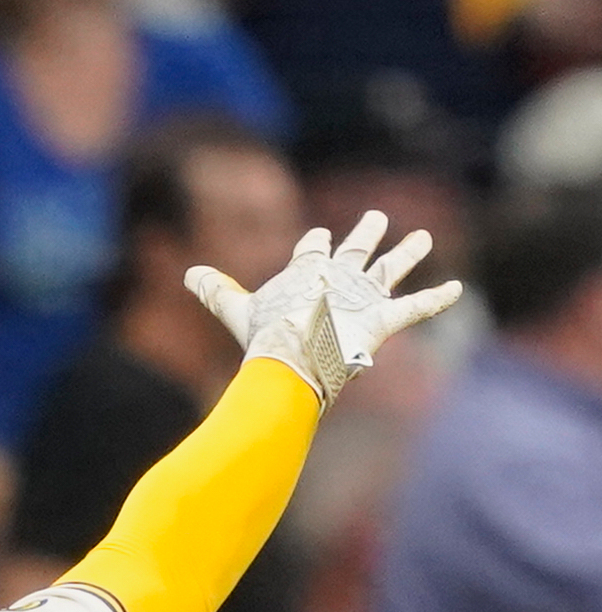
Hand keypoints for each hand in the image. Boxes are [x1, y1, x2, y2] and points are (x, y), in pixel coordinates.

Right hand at [187, 209, 462, 405]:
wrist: (293, 356)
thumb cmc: (263, 336)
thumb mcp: (237, 310)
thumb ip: (216, 291)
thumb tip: (190, 274)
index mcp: (307, 270)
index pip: (313, 249)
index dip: (316, 244)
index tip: (319, 237)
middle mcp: (340, 276)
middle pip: (356, 248)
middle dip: (367, 233)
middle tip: (376, 218)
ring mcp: (364, 296)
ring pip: (391, 268)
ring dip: (409, 251)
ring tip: (422, 239)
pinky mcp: (382, 318)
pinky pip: (416, 307)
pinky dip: (437, 298)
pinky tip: (458, 289)